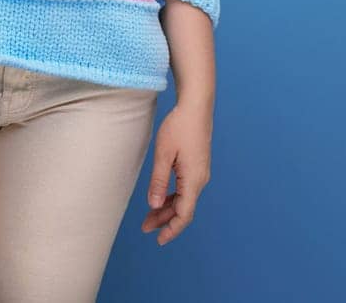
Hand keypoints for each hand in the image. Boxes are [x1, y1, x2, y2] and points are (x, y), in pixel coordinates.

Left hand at [141, 101, 212, 245]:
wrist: (196, 106)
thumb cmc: (179, 127)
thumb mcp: (164, 154)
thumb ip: (158, 181)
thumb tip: (153, 205)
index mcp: (193, 180)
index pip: (184, 214)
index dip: (172, 229)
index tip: (158, 240)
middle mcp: (200, 179)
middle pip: (184, 209)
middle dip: (165, 220)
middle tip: (144, 227)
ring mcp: (200, 173)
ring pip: (184, 199)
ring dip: (167, 208)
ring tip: (149, 215)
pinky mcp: (197, 166)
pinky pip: (185, 188)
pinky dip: (173, 197)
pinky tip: (160, 197)